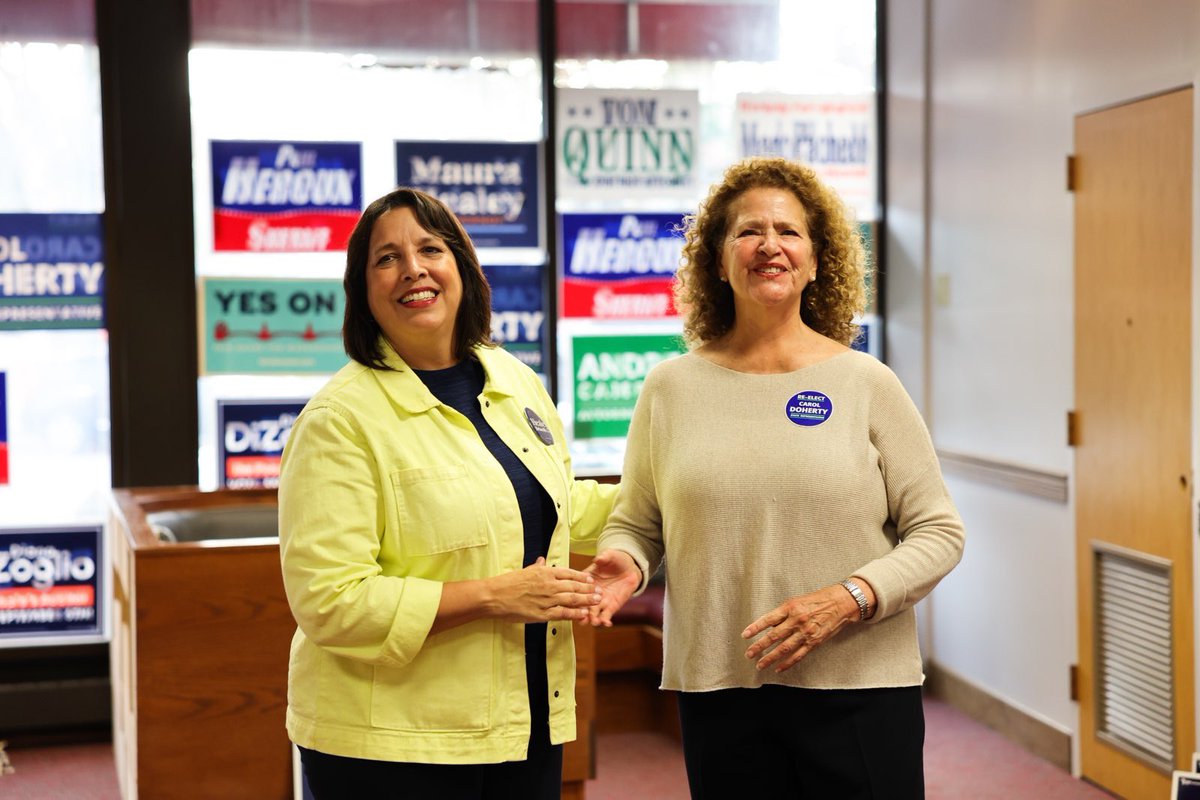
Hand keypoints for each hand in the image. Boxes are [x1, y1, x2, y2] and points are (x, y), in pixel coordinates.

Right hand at [489, 557, 600, 622]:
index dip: (581, 577)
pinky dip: (574, 613)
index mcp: (544, 573)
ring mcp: (546, 599)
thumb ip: (537, 567)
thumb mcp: (524, 570)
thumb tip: (543, 560)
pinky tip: (583, 613)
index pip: (568, 573)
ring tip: (596, 600)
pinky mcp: (542, 613)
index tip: (590, 579)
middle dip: (588, 589)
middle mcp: (548, 585)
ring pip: (572, 599)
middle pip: (574, 586)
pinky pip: (562, 613)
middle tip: (599, 591)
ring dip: (586, 600)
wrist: (494, 596)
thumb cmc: (507, 583)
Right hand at [583, 549, 641, 625]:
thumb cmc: (616, 560)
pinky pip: (606, 616)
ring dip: (592, 619)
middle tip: (582, 617)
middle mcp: (590, 592)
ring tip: (594, 622)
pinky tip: (606, 623)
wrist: (629, 569)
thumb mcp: (610, 556)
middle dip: (582, 611)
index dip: (576, 593)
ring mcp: (600, 601)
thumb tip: (598, 558)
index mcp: (586, 579)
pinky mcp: (610, 607)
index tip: (575, 599)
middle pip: (583, 603)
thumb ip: (604, 557)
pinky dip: (605, 620)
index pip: (578, 587)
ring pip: (593, 613)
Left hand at [741, 585, 858, 672]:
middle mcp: (796, 620)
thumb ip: (783, 613)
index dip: (755, 628)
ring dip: (770, 658)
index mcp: (790, 607)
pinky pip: (798, 655)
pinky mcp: (814, 642)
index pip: (768, 619)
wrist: (840, 603)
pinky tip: (778, 668)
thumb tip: (768, 626)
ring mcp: (805, 632)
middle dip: (759, 647)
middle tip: (749, 654)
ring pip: (784, 649)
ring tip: (760, 665)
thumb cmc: (818, 599)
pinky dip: (787, 663)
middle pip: (773, 636)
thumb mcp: (797, 601)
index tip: (745, 635)